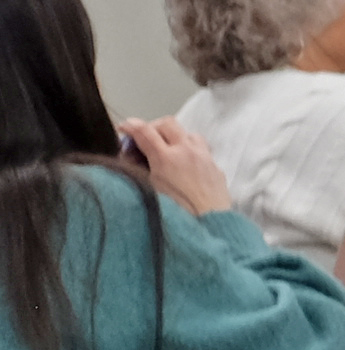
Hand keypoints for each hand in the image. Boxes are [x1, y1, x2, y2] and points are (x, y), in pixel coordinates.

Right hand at [118, 117, 233, 215]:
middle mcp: (187, 152)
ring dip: (175, 137)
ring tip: (166, 151)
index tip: (123, 128)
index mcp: (166, 158)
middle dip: (152, 127)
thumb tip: (131, 159)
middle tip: (144, 140)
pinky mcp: (216, 167)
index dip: (130, 126)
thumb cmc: (177, 213)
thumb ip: (137, 170)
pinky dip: (189, 150)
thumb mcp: (148, 190)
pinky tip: (184, 165)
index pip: (144, 130)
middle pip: (168, 123)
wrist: (211, 225)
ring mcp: (205, 157)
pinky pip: (202, 149)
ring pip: (188, 133)